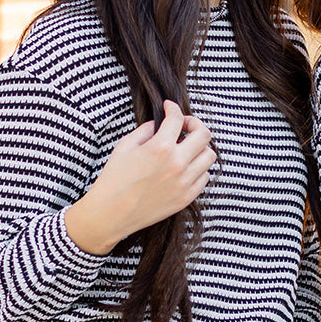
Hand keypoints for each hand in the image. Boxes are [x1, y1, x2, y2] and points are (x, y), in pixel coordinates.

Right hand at [65, 100, 215, 254]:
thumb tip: (159, 124)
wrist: (111, 213)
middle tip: (185, 126)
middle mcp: (177, 164)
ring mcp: (185, 182)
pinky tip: (185, 167)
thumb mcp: (125, 146)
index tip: (169, 108)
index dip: (173, 108)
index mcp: (160, 148)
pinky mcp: (186, 198)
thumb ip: (146, 130)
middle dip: (195, 124)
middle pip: (204, 135)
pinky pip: (204, 177)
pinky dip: (198, 168)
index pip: (178, 119)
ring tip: (186, 148)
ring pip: (209, 156)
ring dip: (199, 148)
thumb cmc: (114, 179)